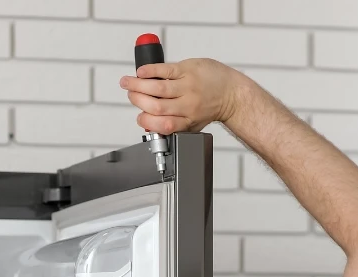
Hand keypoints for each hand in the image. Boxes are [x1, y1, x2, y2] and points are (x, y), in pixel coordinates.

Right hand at [119, 58, 246, 135]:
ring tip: (126, 82)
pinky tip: (141, 72)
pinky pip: (165, 70)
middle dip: (137, 101)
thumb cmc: (210, 108)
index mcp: (186, 122)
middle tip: (129, 95)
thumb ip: (173, 124)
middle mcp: (187, 105)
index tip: (139, 117)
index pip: (161, 125)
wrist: (231, 93)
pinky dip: (150, 71)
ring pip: (157, 87)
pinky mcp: (188, 69)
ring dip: (137, 84)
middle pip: (155, 105)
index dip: (146, 122)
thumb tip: (149, 124)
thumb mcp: (192, 124)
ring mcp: (187, 86)